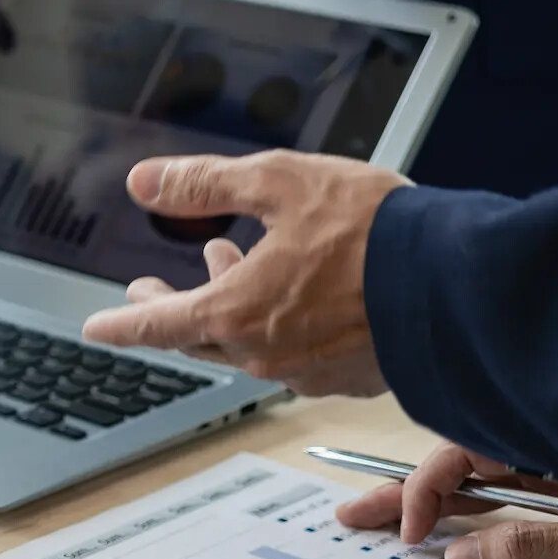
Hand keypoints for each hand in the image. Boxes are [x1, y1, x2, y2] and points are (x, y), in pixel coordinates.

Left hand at [81, 151, 409, 395]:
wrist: (461, 286)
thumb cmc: (376, 234)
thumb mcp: (278, 183)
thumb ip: (204, 185)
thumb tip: (145, 182)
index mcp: (236, 312)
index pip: (156, 325)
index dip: (119, 324)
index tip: (96, 328)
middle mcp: (265, 352)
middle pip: (196, 337)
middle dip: (168, 312)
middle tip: (149, 296)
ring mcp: (306, 370)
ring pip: (245, 342)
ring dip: (224, 306)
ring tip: (221, 264)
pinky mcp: (347, 375)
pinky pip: (291, 353)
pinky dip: (272, 320)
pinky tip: (287, 292)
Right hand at [335, 443, 557, 558]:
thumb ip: (531, 546)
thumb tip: (458, 557)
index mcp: (553, 445)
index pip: (464, 454)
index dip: (425, 489)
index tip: (412, 532)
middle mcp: (548, 453)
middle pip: (458, 465)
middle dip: (402, 491)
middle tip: (350, 514)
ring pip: (476, 483)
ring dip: (425, 503)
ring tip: (373, 519)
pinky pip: (504, 500)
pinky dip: (464, 514)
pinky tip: (436, 529)